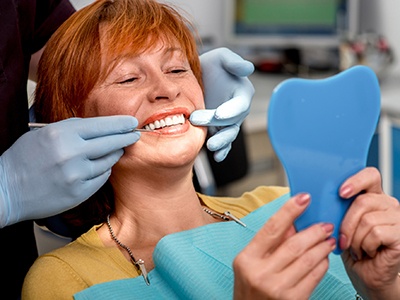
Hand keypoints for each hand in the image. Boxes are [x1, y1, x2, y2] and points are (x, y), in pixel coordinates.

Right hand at [0, 116, 139, 227]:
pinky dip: (103, 171)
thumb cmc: (24, 159)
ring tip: (115, 150)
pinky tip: (98, 167)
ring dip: (114, 154)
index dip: (120, 123)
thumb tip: (101, 128)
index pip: (101, 125)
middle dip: (126, 137)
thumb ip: (73, 129)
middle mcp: (71, 153)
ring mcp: (76, 175)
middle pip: (111, 142)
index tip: (132, 122)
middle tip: (134, 135)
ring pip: (109, 161)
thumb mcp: (44, 134)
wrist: (6, 191)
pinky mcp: (79, 192)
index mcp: (61, 134)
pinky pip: (101, 178)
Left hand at [190, 48, 254, 161]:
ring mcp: (228, 121)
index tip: (219, 114)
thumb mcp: (221, 57)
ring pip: (229, 134)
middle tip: (196, 120)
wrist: (196, 77)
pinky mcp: (218, 129)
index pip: (240, 104)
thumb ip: (233, 62)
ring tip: (211, 146)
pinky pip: (223, 142)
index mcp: (242, 93)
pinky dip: (222, 151)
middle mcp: (237, 109)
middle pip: (232, 121)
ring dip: (222, 142)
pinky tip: (217, 157)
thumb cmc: (212, 65)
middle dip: (217, 125)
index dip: (231, 110)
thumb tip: (248, 68)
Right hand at [233, 193, 335, 299]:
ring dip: (322, 246)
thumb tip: (292, 222)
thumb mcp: (250, 263)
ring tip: (328, 239)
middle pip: (294, 244)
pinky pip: (314, 276)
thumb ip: (269, 242)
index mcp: (247, 259)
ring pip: (308, 259)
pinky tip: (324, 257)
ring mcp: (278, 288)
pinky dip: (322, 264)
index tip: (304, 198)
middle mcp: (261, 273)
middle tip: (325, 224)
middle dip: (314, 231)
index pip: (271, 228)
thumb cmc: (250, 289)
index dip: (289, 210)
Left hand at [339, 167, 399, 298]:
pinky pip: (376, 233)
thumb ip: (337, 208)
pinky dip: (365, 246)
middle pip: (362, 201)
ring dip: (355, 239)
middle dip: (346, 223)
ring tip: (357, 248)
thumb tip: (318, 198)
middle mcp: (388, 204)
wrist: (367, 276)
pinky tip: (368, 252)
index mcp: (373, 196)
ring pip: (367, 220)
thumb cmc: (353, 249)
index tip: (341, 193)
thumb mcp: (341, 224)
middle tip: (344, 239)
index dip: (356, 181)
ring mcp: (398, 218)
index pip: (370, 175)